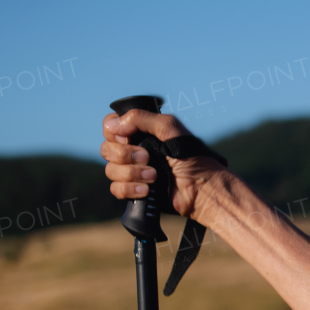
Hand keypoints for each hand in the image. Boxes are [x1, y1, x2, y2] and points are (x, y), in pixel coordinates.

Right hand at [101, 110, 225, 222]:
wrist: (202, 188)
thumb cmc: (192, 157)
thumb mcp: (170, 128)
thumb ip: (141, 119)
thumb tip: (114, 125)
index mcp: (140, 133)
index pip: (110, 126)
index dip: (113, 132)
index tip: (127, 137)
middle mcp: (133, 150)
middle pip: (107, 149)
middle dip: (125, 155)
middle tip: (148, 158)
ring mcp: (134, 171)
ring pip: (111, 170)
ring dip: (132, 173)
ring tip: (154, 176)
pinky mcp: (136, 190)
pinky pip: (116, 189)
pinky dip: (130, 189)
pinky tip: (147, 190)